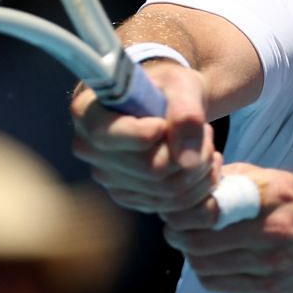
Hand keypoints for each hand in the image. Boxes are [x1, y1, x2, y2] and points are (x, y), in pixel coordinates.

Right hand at [70, 59, 219, 215]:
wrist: (166, 104)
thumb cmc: (167, 87)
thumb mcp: (181, 85)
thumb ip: (186, 114)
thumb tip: (186, 161)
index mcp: (87, 113)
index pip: (108, 136)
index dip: (145, 133)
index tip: (164, 122)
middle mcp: (89, 149)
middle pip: (151, 169)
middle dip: (190, 152)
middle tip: (205, 130)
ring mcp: (107, 177)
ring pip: (167, 192)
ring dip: (200, 170)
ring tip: (206, 144)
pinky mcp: (129, 197)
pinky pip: (173, 207)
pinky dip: (198, 188)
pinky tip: (203, 164)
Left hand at [163, 163, 292, 292]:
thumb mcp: (287, 184)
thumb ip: (244, 178)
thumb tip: (199, 176)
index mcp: (277, 195)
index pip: (212, 202)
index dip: (185, 207)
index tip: (177, 206)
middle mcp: (276, 229)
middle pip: (201, 237)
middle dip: (179, 233)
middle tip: (175, 229)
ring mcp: (273, 263)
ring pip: (205, 263)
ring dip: (191, 255)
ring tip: (193, 245)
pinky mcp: (270, 291)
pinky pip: (218, 284)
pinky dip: (206, 273)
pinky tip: (212, 263)